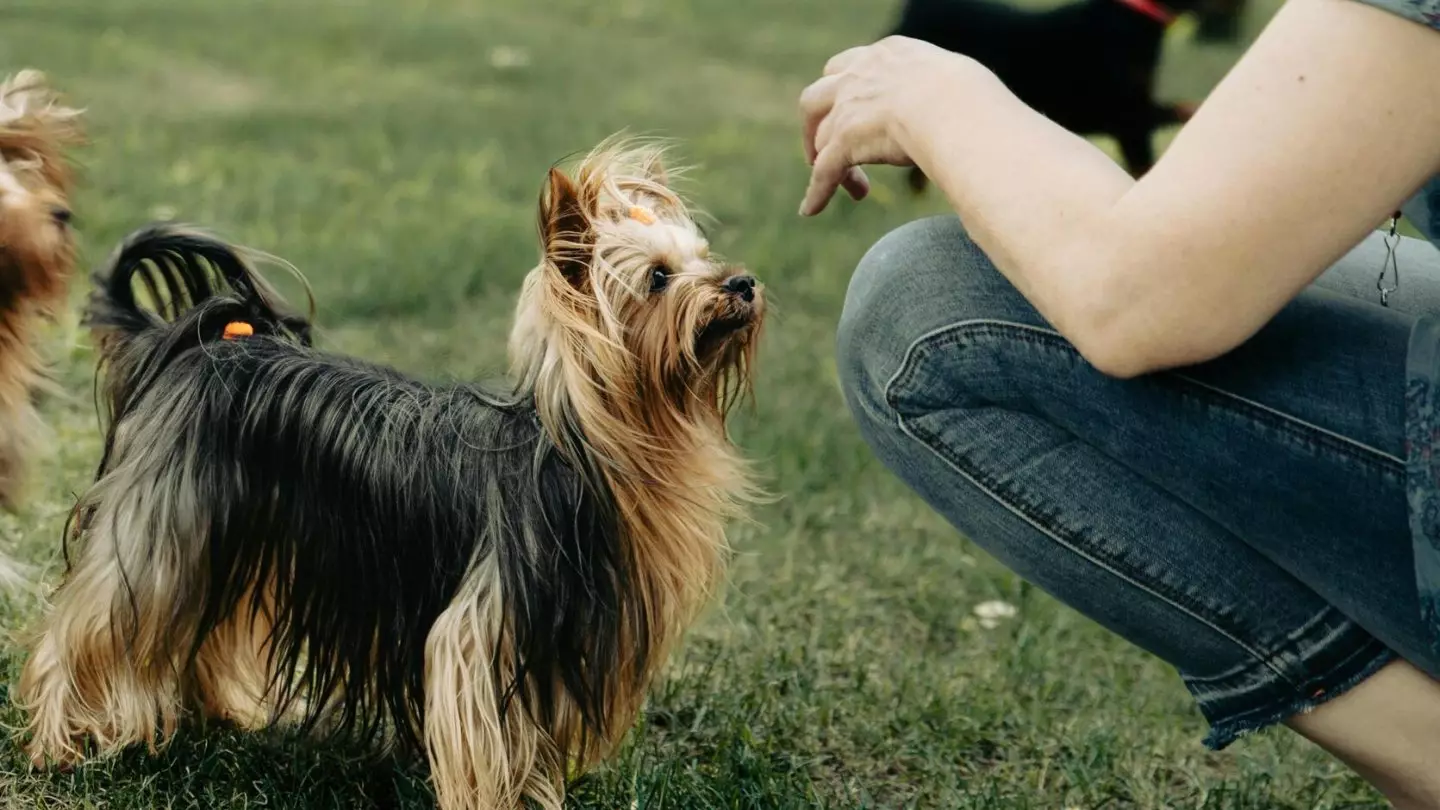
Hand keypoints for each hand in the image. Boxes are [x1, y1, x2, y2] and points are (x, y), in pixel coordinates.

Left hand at [798, 36, 972, 215]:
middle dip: (816, 122)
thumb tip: (965, 112)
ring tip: (856, 188)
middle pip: (818, 96)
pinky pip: (823, 171)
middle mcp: (858, 75)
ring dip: (827, 162)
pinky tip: (811, 209)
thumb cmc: (971, 97)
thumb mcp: (955, 81)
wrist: (955, 105)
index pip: (853, 68)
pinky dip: (817, 192)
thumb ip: (944, 93)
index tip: (855, 109)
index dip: (848, 92)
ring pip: (821, 138)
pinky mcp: (843, 141)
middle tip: (825, 146)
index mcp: (887, 55)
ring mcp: (846, 108)